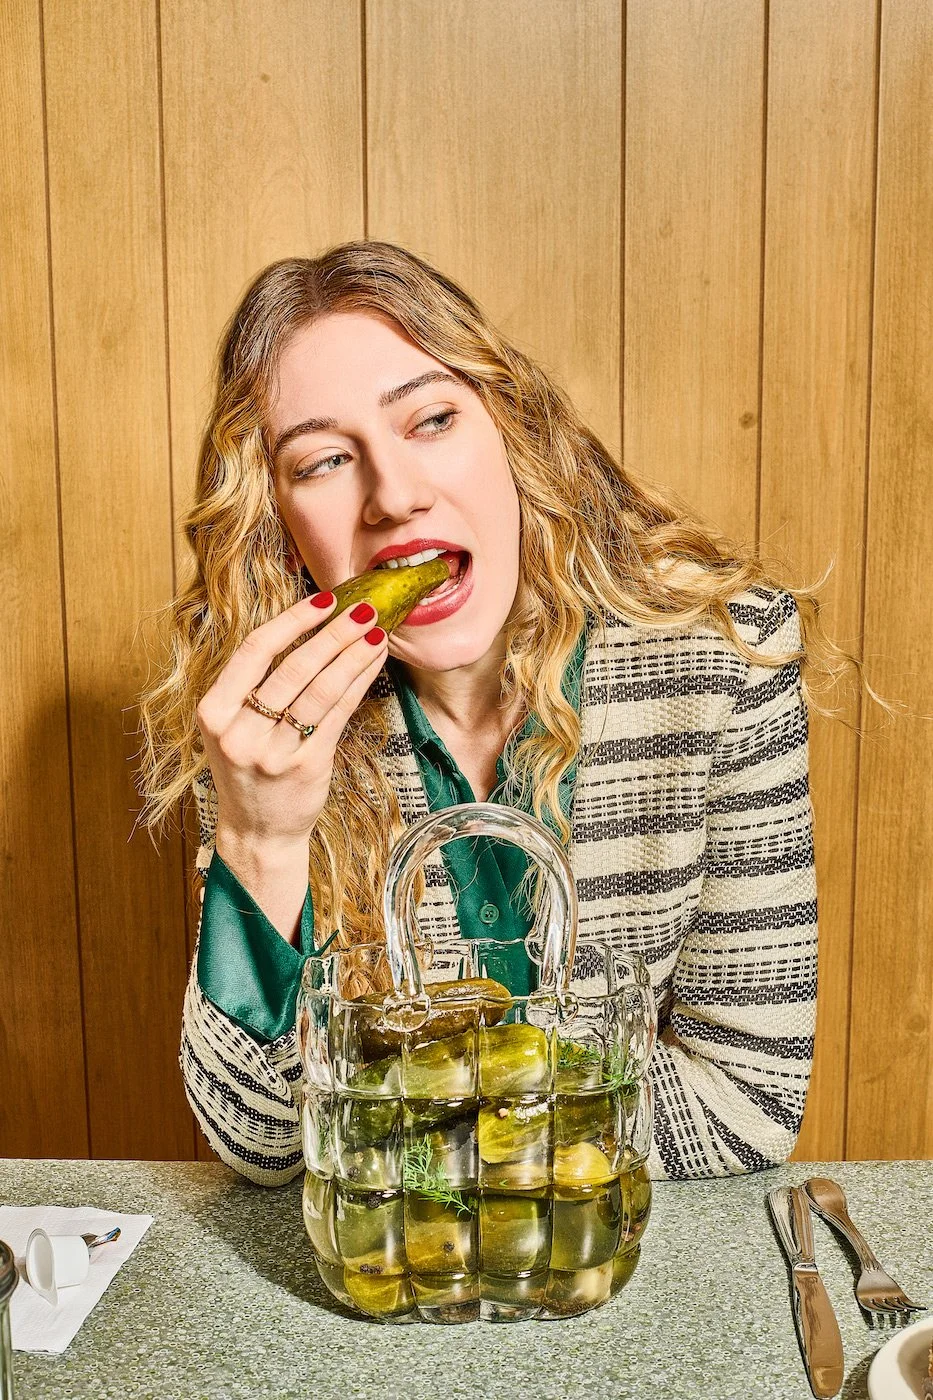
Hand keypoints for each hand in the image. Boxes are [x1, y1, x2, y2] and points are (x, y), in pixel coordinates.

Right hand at [195, 592, 387, 856]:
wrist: (257, 831)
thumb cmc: (249, 769)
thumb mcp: (233, 727)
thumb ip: (254, 684)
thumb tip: (306, 627)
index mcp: (214, 713)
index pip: (254, 652)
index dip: (291, 621)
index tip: (322, 600)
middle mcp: (240, 733)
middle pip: (293, 668)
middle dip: (333, 633)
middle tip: (362, 608)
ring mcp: (274, 752)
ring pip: (320, 690)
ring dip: (352, 654)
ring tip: (375, 630)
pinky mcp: (307, 767)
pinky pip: (338, 714)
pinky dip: (359, 682)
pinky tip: (373, 662)